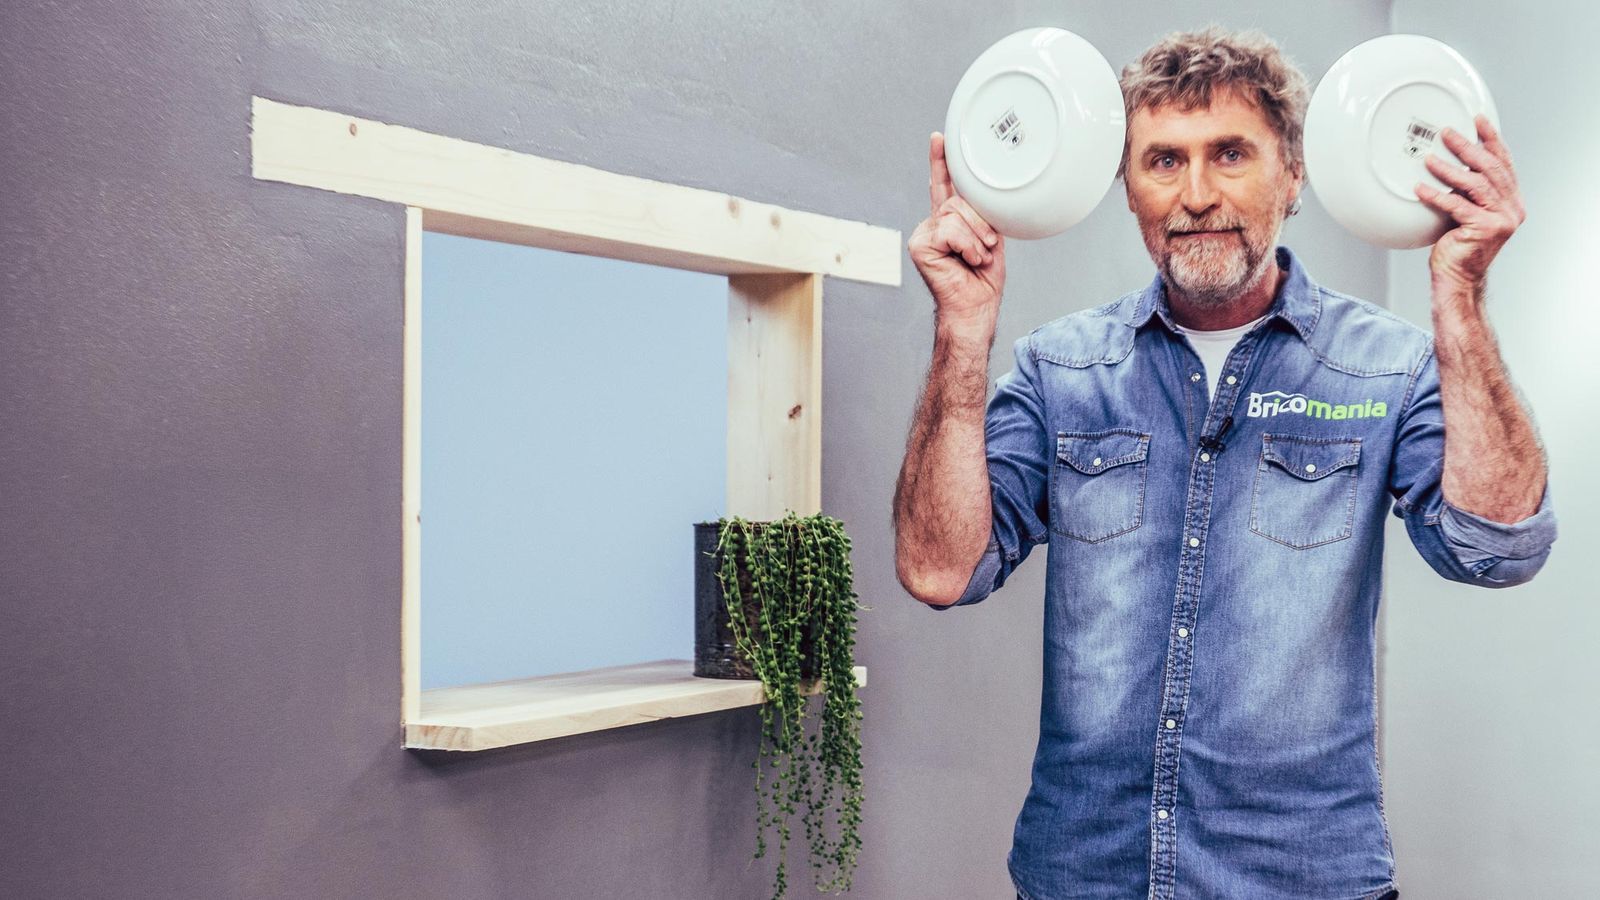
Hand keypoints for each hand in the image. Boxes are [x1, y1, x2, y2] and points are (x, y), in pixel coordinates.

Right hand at [907, 132, 1006, 325]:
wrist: (974, 308)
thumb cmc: (982, 279)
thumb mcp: (989, 237)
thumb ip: (981, 214)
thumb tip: (981, 194)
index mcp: (948, 221)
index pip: (945, 185)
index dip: (941, 161)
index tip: (939, 138)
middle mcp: (932, 224)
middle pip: (958, 200)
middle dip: (981, 223)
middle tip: (989, 244)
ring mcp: (923, 234)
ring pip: (955, 214)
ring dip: (976, 238)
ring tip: (977, 257)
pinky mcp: (920, 245)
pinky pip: (950, 230)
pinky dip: (967, 246)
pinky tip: (967, 261)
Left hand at [1414, 115, 1525, 295]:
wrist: (1458, 278)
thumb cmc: (1459, 246)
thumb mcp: (1468, 212)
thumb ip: (1469, 192)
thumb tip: (1452, 162)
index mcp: (1512, 200)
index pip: (1503, 162)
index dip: (1492, 139)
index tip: (1478, 120)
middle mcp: (1512, 208)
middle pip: (1490, 168)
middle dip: (1468, 147)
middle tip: (1447, 133)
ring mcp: (1501, 219)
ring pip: (1475, 184)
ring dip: (1449, 169)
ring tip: (1429, 158)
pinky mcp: (1484, 229)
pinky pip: (1456, 205)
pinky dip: (1436, 195)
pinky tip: (1420, 188)